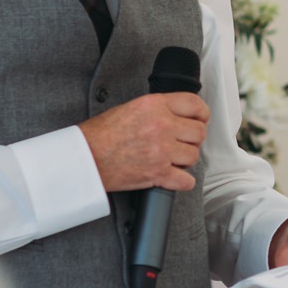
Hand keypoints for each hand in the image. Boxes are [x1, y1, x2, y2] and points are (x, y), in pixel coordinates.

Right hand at [78, 92, 208, 191]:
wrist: (85, 157)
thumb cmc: (101, 135)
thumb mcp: (130, 108)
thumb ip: (157, 109)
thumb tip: (178, 115)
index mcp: (155, 105)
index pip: (195, 105)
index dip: (202, 114)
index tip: (201, 120)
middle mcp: (161, 125)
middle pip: (198, 132)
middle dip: (193, 139)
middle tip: (182, 143)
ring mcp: (161, 150)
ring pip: (193, 156)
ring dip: (186, 160)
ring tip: (172, 159)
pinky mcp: (158, 173)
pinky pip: (186, 180)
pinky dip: (183, 181)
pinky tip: (173, 176)